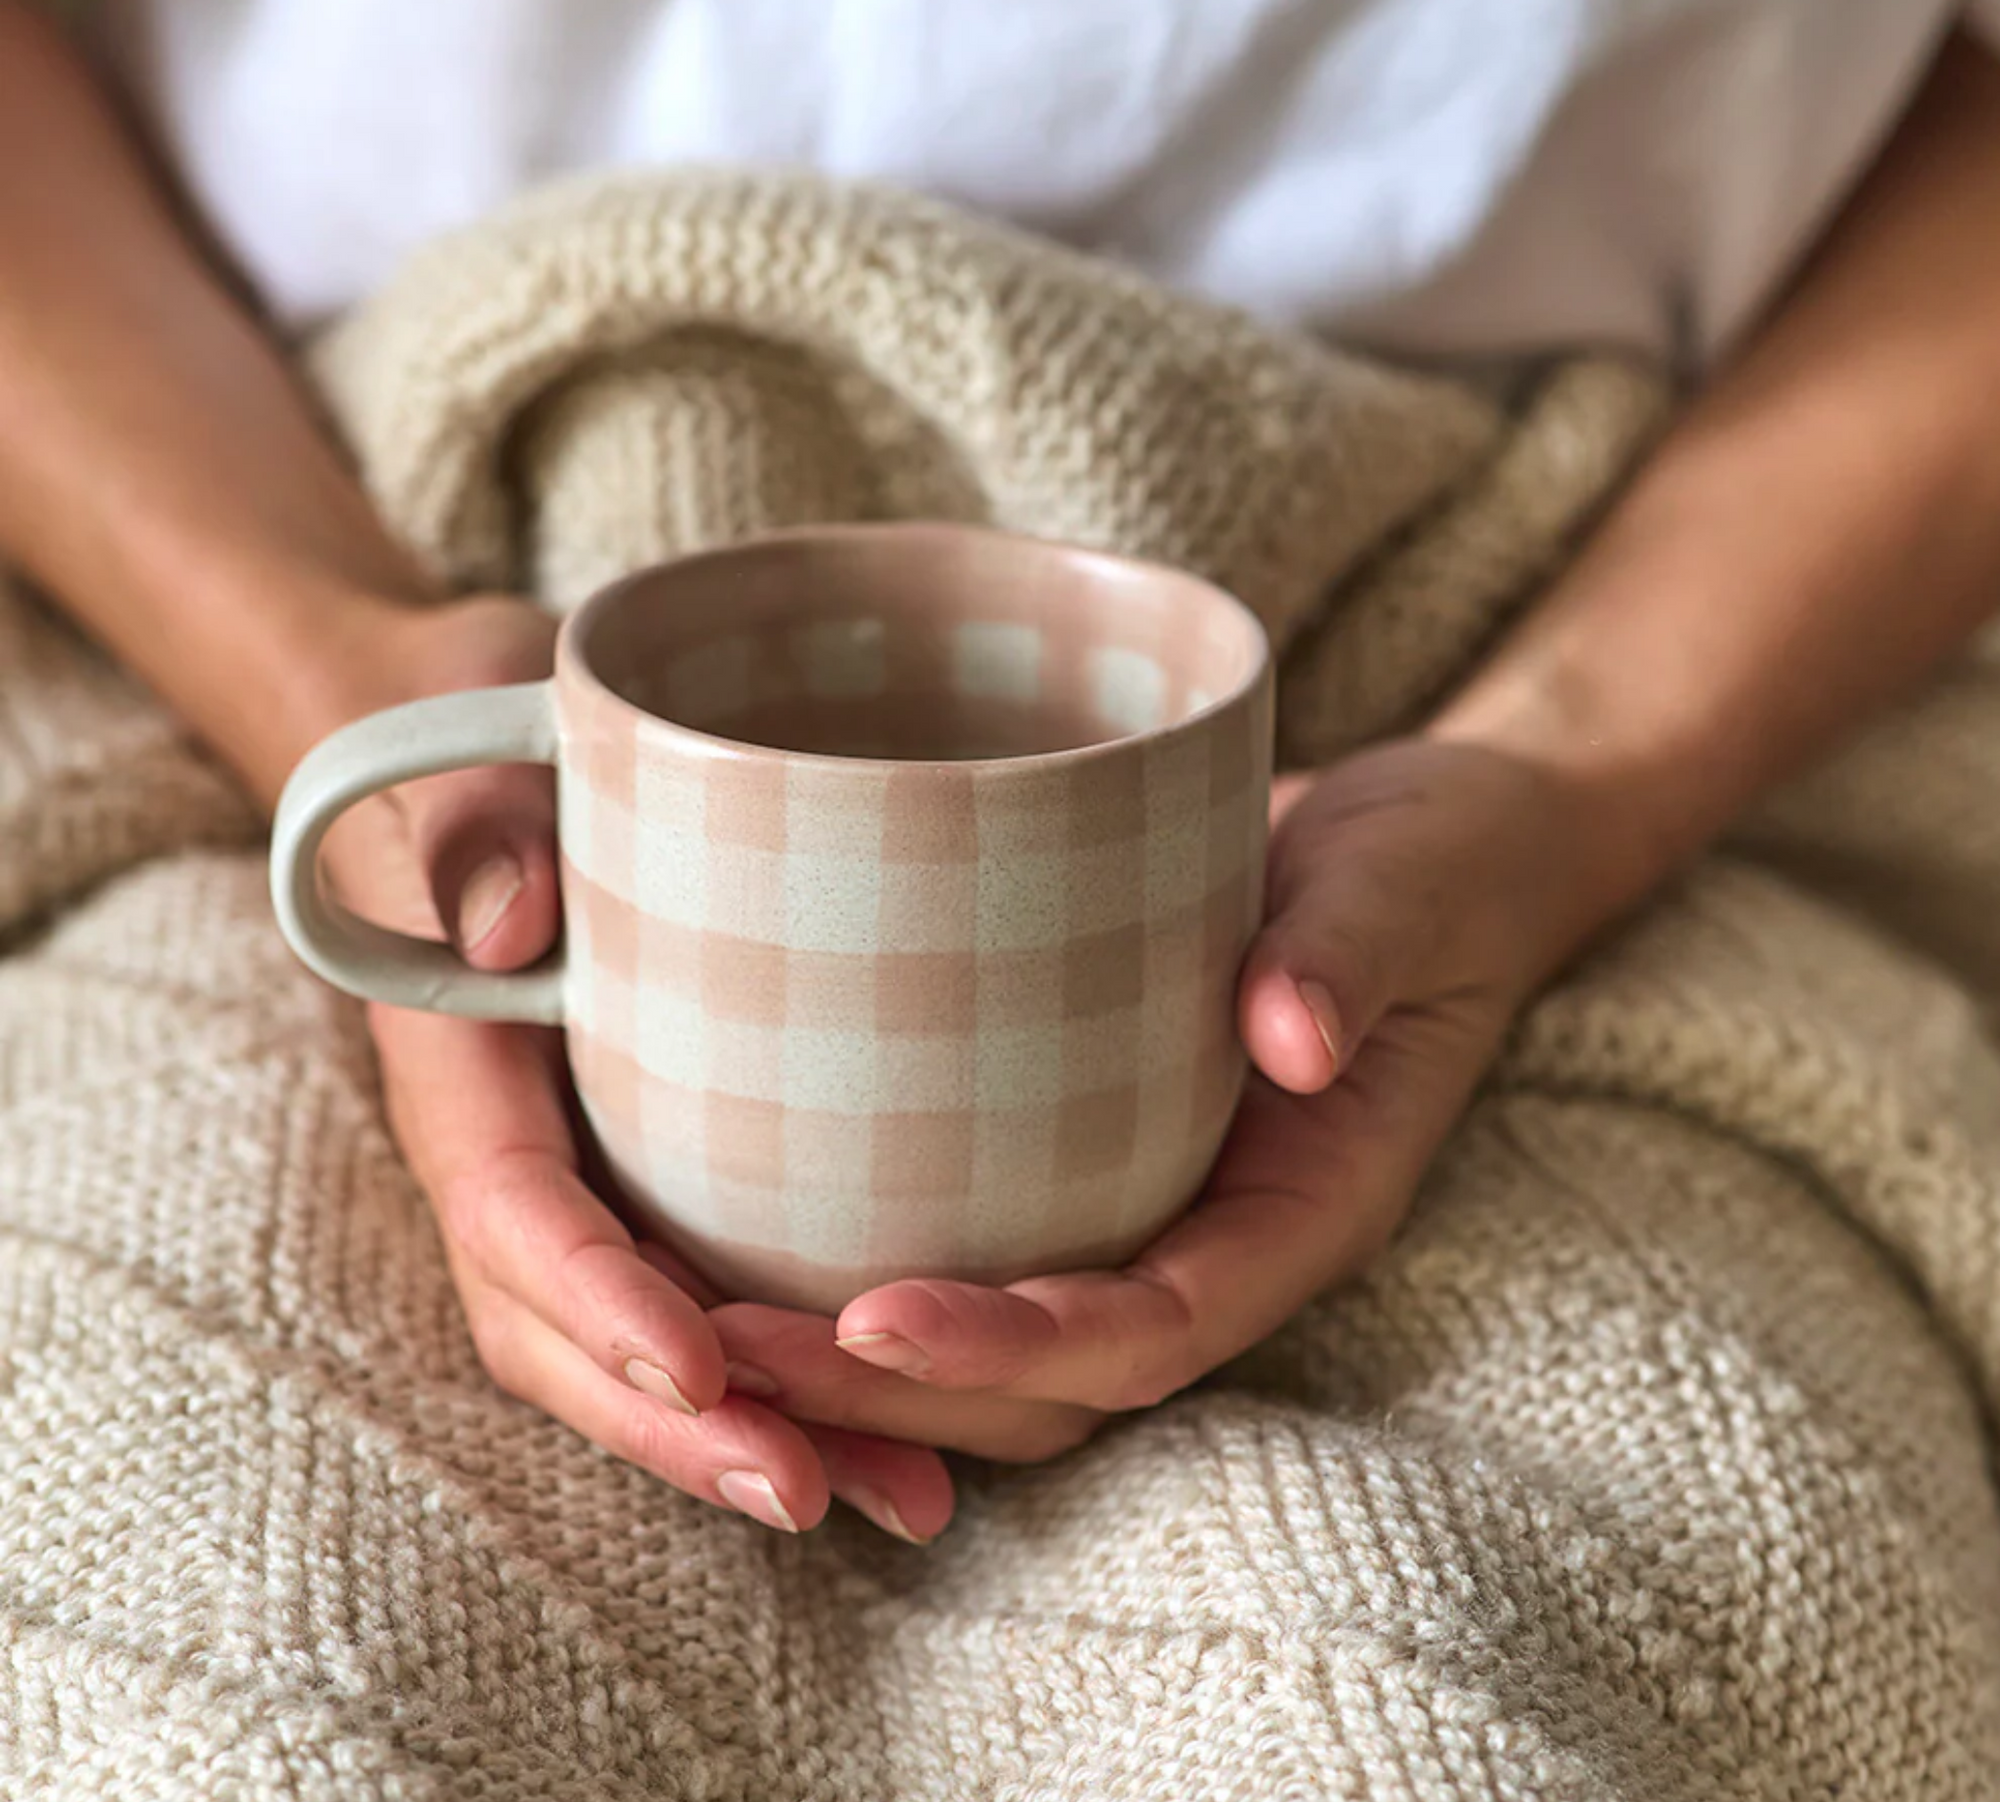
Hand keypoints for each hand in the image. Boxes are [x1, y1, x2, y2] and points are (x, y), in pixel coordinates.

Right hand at [315, 595, 955, 1541]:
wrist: (502, 755)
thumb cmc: (494, 747)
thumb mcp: (476, 754)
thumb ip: (474, 827)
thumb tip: (507, 925)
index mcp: (463, 1069)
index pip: (511, 1207)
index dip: (594, 1298)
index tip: (700, 1363)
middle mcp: (520, 1151)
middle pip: (568, 1327)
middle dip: (680, 1423)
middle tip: (808, 1488)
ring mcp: (588, 1176)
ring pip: (644, 1343)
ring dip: (755, 1434)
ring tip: (895, 1498)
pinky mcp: (660, 1172)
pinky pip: (710, 1298)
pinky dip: (798, 1378)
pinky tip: (910, 1434)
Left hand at [705, 737, 1615, 1456]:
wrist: (1426, 846)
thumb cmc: (1425, 869)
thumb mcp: (1404, 891)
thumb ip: (1354, 957)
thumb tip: (1293, 1037)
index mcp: (1300, 1209)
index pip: (1156, 1329)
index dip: (1017, 1350)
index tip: (876, 1321)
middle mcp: (1214, 1235)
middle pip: (1046, 1380)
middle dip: (888, 1389)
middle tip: (721, 1348)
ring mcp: (1150, 1203)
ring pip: (997, 1343)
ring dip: (854, 1360)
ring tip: (696, 1323)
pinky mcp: (1092, 1148)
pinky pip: (984, 1243)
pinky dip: (871, 1262)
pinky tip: (747, 1227)